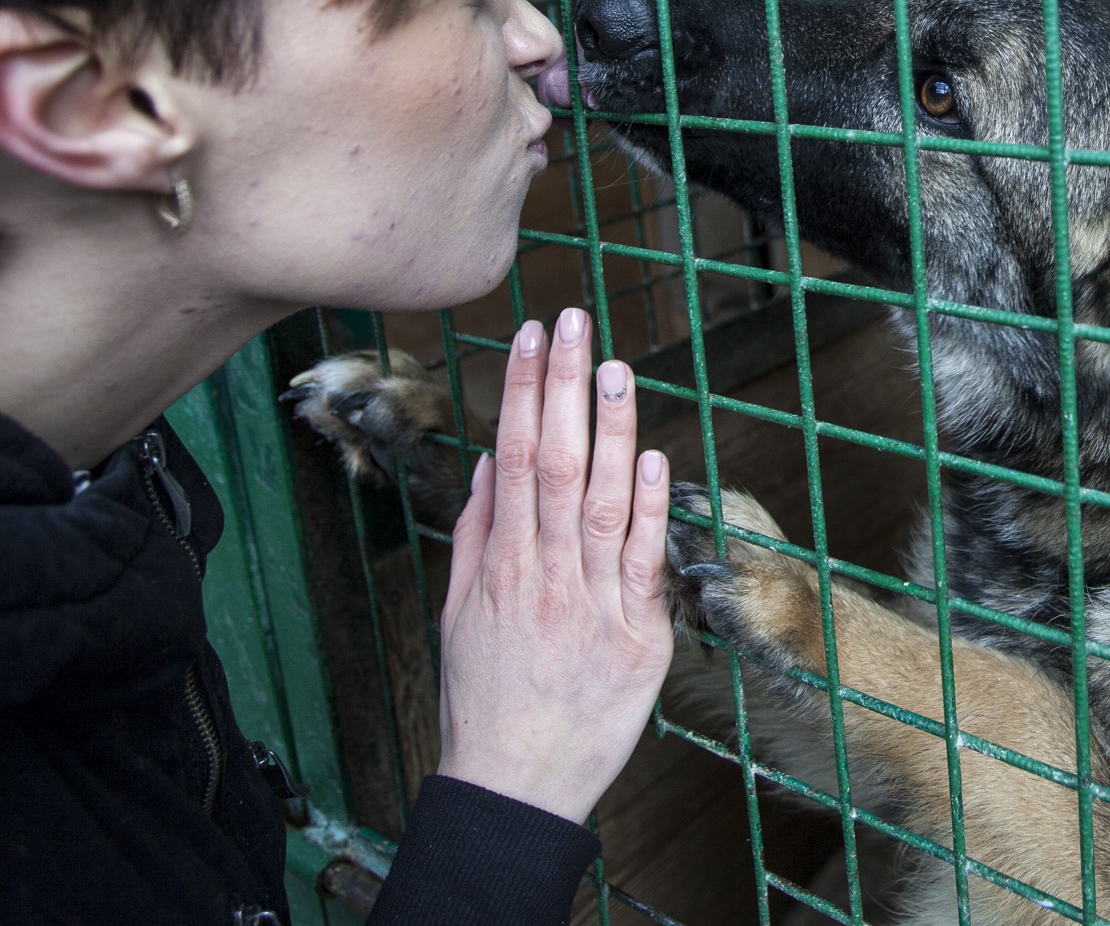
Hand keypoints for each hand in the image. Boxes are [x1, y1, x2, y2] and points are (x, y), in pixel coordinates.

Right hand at [435, 308, 672, 822]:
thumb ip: (475, 537)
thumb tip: (488, 465)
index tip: (530, 334)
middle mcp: (543, 575)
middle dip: (561, 386)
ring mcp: (592, 605)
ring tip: (614, 364)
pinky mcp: (638, 639)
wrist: (514, 790)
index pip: (510, 457)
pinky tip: (651, 456)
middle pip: (552, 463)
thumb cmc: (484, 700)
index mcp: (499, 565)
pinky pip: (642, 564)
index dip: (520, 391)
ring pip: (599, 501)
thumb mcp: (458, 615)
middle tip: (571, 318)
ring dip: (609, 428)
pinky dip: (646, 508)